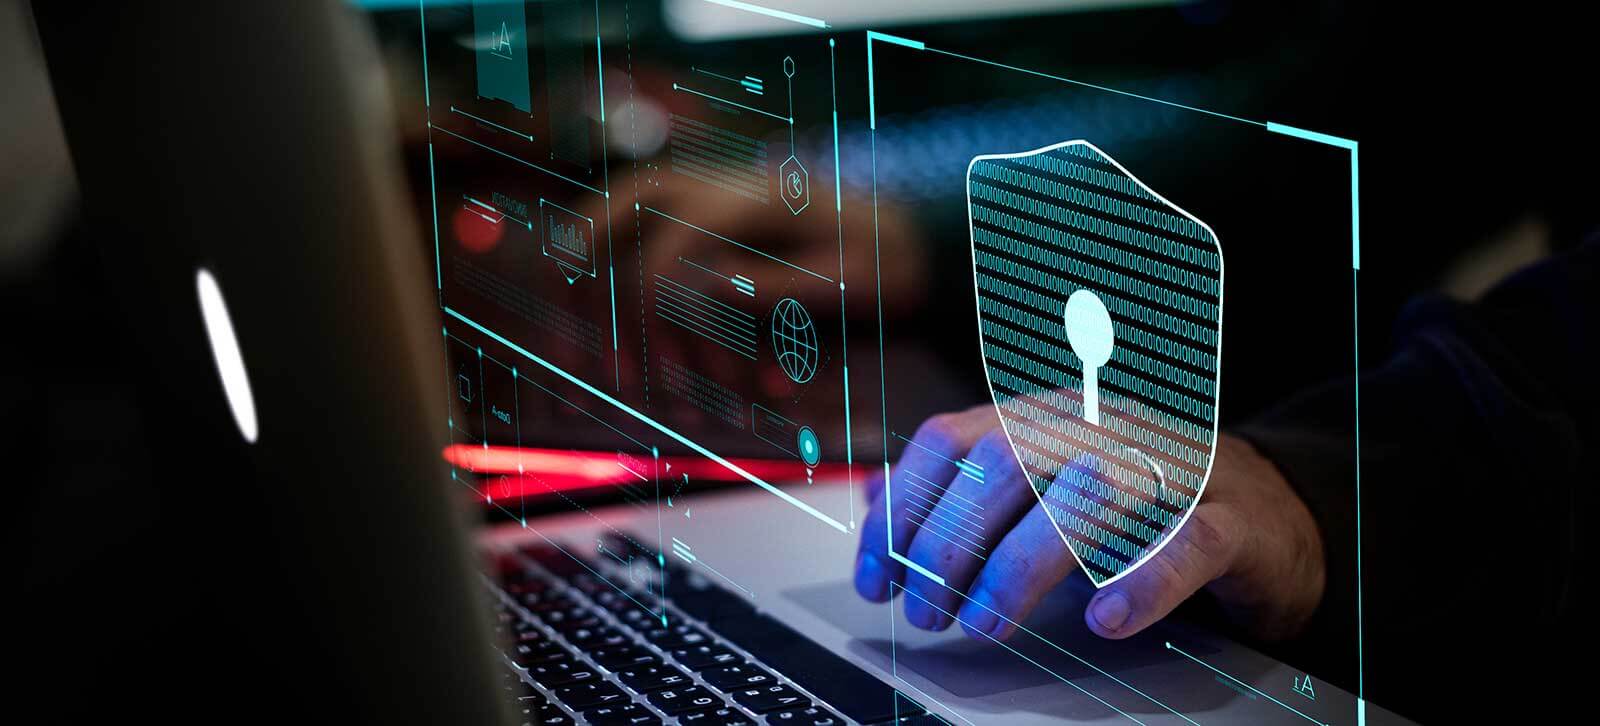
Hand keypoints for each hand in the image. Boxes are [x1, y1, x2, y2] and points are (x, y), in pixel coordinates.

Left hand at [853, 401, 1324, 641]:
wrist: (1272, 509)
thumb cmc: (1140, 504)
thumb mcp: (1038, 487)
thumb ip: (959, 492)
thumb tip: (870, 503)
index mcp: (1046, 415)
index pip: (952, 440)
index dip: (902, 508)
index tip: (875, 578)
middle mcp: (1102, 426)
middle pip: (1006, 463)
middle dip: (949, 543)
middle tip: (927, 612)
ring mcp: (1173, 465)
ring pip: (1087, 493)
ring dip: (1020, 565)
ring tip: (986, 623)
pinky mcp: (1235, 519)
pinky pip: (1188, 542)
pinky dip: (1141, 582)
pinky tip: (1102, 620)